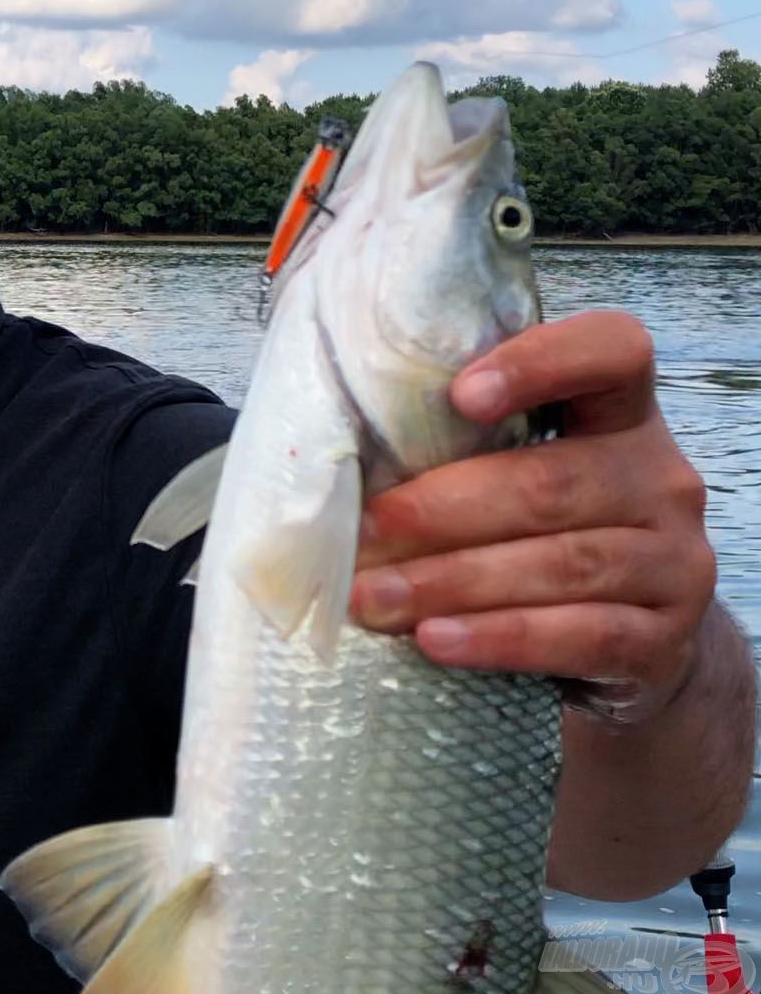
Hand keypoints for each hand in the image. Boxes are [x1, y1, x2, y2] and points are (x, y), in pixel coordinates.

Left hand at [349, 310, 716, 722]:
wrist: (624, 643)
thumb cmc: (530, 531)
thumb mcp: (506, 472)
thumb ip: (449, 444)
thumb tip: (319, 451)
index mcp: (619, 412)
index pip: (612, 350)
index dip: (541, 362)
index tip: (458, 394)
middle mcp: (661, 477)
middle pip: (551, 483)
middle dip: (441, 512)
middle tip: (361, 534)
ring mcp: (675, 560)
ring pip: (559, 566)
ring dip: (450, 582)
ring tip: (370, 599)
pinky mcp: (665, 639)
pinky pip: (581, 636)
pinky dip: (499, 639)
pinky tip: (434, 641)